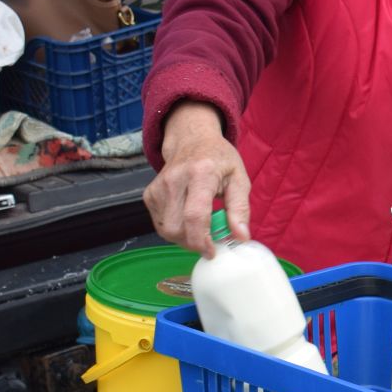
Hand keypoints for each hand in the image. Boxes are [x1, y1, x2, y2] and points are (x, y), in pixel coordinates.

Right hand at [144, 102, 248, 255]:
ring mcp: (158, 187)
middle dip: (193, 242)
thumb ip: (240, 209)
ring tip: (199, 226)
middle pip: (176, 228)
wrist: (192, 140)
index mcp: (201, 173)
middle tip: (208, 240)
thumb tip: (241, 237)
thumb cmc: (219, 159)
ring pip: (166, 230)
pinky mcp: (149, 194)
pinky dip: (174, 228)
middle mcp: (174, 179)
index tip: (212, 252)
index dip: (202, 240)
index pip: (194, 215)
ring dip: (184, 237)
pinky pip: (160, 224)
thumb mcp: (239, 179)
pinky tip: (186, 217)